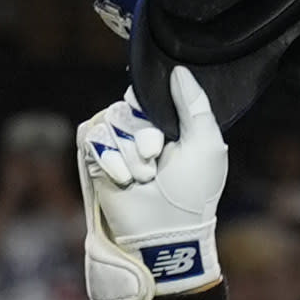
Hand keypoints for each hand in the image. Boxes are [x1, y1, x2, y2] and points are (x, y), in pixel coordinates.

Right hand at [77, 71, 228, 299]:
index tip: (167, 136)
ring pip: (110, 122)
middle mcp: (138, 132)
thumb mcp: (207, 143)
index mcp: (166, 125)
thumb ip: (194, 103)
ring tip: (145, 177)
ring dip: (130, 152)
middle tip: (157, 159)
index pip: (147, 95)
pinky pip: (93, 138)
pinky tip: (126, 180)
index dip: (154, 109)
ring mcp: (115, 147)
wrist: (169, 230)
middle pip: (128, 107)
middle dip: (144, 134)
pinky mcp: (94, 162)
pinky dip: (112, 160)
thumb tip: (177, 69)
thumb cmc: (195, 191)